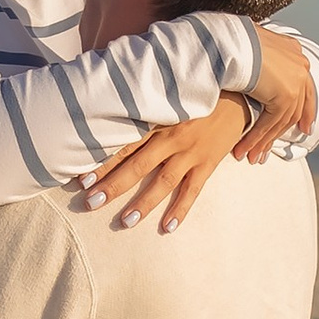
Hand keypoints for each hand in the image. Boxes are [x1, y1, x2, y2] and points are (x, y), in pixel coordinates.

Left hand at [73, 92, 257, 232]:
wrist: (237, 91)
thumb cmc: (194, 91)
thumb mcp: (166, 93)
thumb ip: (141, 104)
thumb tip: (106, 104)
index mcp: (156, 119)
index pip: (123, 143)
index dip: (102, 161)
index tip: (81, 178)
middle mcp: (171, 137)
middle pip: (137, 165)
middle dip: (113, 185)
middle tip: (91, 202)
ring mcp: (190, 152)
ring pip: (163, 182)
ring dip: (144, 203)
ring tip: (125, 222)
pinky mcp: (208, 162)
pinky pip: (193, 191)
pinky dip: (181, 209)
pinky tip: (168, 228)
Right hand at [240, 27, 314, 155]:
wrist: (230, 40)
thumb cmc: (231, 40)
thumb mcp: (250, 47)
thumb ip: (259, 59)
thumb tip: (252, 62)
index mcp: (294, 53)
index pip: (304, 87)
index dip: (305, 110)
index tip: (305, 127)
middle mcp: (300, 67)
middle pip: (294, 108)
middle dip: (280, 133)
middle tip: (269, 151)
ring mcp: (295, 83)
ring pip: (281, 120)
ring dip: (263, 141)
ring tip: (250, 156)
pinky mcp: (285, 96)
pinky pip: (270, 124)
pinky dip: (256, 139)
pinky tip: (245, 149)